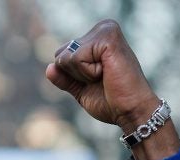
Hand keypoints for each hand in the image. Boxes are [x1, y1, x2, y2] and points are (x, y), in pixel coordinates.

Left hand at [46, 19, 179, 159]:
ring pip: (65, 57)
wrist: (130, 111)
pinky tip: (107, 73)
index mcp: (97, 38)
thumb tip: (48, 68)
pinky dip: (88, 73)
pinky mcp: (108, 38)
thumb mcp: (81, 90)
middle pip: (60, 54)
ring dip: (82, 75)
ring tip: (105, 76)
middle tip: (101, 79)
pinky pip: (76, 58)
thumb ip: (65, 79)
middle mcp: (102, 29)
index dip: (73, 76)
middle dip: (75, 75)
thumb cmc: (111, 101)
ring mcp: (105, 31)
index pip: (61, 55)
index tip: (97, 80)